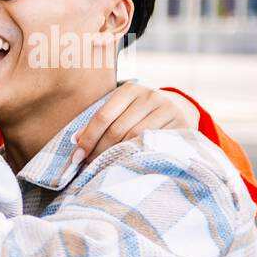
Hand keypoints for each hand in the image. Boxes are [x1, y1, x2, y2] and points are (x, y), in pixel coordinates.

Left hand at [72, 83, 199, 166]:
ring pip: (133, 139)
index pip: (102, 116)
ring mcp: (167, 110)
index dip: (88, 139)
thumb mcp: (119, 111)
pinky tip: (125, 163)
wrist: (177, 110)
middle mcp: (150, 96)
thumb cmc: (138, 114)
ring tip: (103, 166)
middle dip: (98, 150)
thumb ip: (99, 122)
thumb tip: (76, 140)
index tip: (76, 157)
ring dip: (115, 155)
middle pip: (117, 130)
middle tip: (88, 165)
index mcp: (130, 89)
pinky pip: (152, 145)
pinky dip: (136, 156)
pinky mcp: (181, 125)